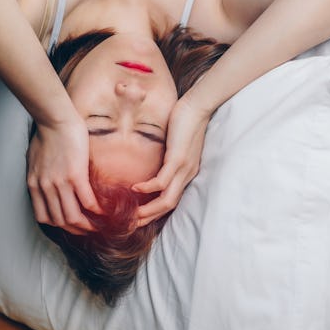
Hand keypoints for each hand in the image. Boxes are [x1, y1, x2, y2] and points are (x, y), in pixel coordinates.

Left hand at [27, 113, 101, 234]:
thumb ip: (40, 175)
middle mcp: (45, 189)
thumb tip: (47, 181)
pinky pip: (88, 202)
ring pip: (74, 217)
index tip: (70, 224)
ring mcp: (60, 184)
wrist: (54, 119)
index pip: (45, 217)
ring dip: (87, 225)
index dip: (59, 225)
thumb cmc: (45, 134)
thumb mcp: (35, 160)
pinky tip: (103, 211)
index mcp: (34, 185)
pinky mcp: (76, 176)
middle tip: (88, 229)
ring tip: (98, 225)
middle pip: (60, 221)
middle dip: (75, 229)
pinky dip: (96, 210)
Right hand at [132, 94, 209, 225]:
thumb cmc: (186, 120)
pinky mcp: (178, 159)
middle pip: (168, 206)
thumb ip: (165, 154)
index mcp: (186, 172)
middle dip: (149, 217)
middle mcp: (187, 175)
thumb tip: (151, 157)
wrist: (199, 106)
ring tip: (132, 214)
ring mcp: (183, 168)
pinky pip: (162, 181)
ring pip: (167, 200)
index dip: (155, 211)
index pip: (171, 200)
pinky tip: (136, 188)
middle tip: (131, 224)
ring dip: (148, 210)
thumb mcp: (175, 142)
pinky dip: (148, 188)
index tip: (138, 215)